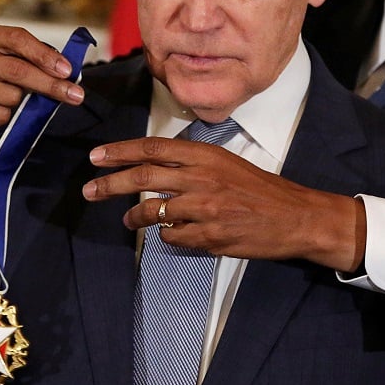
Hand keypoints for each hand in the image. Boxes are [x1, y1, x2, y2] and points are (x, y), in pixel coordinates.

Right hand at [0, 23, 84, 144]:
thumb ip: (27, 55)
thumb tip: (65, 70)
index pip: (17, 39)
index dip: (45, 55)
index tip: (67, 69)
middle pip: (18, 71)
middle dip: (51, 85)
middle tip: (75, 95)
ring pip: (11, 97)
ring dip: (22, 102)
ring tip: (9, 96)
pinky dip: (6, 115)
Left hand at [84, 137, 365, 271]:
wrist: (295, 216)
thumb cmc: (261, 189)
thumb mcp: (228, 163)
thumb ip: (193, 164)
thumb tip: (154, 169)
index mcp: (207, 155)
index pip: (154, 147)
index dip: (121, 152)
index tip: (96, 157)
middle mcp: (203, 177)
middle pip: (143, 177)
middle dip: (110, 184)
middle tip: (89, 190)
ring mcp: (205, 207)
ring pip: (153, 210)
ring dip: (134, 217)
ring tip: (128, 221)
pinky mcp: (210, 235)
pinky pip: (173, 237)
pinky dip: (167, 237)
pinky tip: (173, 235)